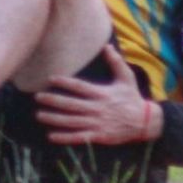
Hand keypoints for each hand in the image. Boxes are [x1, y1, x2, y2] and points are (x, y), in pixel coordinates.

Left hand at [34, 44, 160, 144]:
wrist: (145, 122)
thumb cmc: (132, 97)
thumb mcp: (127, 77)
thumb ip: (115, 62)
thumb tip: (107, 45)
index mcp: (102, 94)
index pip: (80, 87)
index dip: (65, 83)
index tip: (50, 78)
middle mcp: (97, 109)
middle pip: (71, 105)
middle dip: (53, 101)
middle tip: (38, 97)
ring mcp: (97, 124)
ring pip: (72, 121)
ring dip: (54, 118)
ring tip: (39, 114)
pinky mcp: (98, 136)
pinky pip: (78, 137)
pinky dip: (64, 137)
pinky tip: (51, 135)